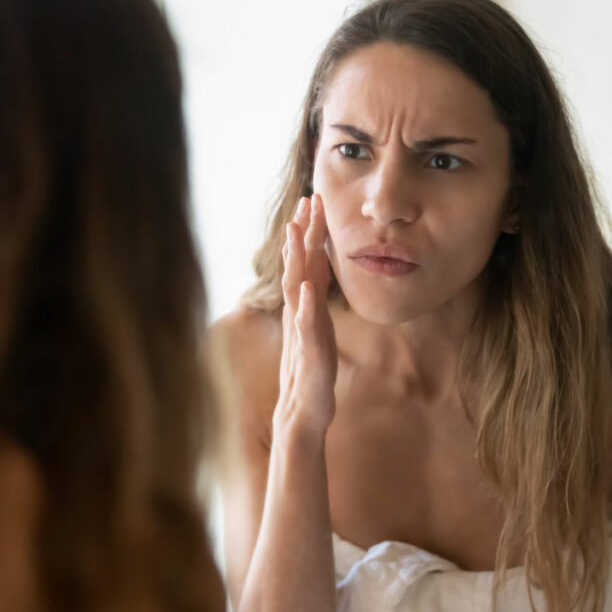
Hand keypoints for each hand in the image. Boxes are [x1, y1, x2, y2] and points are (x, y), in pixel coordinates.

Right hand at [275, 193, 337, 438]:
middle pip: (300, 266)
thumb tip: (315, 277)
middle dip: (303, 233)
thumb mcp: (315, 330)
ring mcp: (301, 330)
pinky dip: (305, 306)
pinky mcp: (307, 352)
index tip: (312, 200)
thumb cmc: (310, 372)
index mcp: (304, 306)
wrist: (302, 412)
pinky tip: (308, 289)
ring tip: (295, 232)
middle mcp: (299, 313)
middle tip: (306, 200)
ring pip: (296, 288)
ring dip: (296, 260)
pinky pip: (305, 325)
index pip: (307, 262)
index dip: (309, 232)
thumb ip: (313, 303)